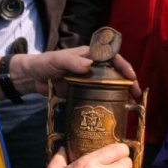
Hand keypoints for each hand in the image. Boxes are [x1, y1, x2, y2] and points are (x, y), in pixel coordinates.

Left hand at [19, 47, 139, 98]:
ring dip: (121, 93)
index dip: (123, 66)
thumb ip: (72, 62)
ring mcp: (88, 81)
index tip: (131, 76)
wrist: (31, 78)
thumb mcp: (58, 60)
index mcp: (89, 56)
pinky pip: (98, 97)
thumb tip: (89, 66)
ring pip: (109, 86)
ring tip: (130, 104)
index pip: (112, 58)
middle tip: (136, 94)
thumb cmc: (45, 63)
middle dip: (128, 82)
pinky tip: (114, 111)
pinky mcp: (83, 93)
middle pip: (115, 73)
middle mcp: (93, 68)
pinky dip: (108, 103)